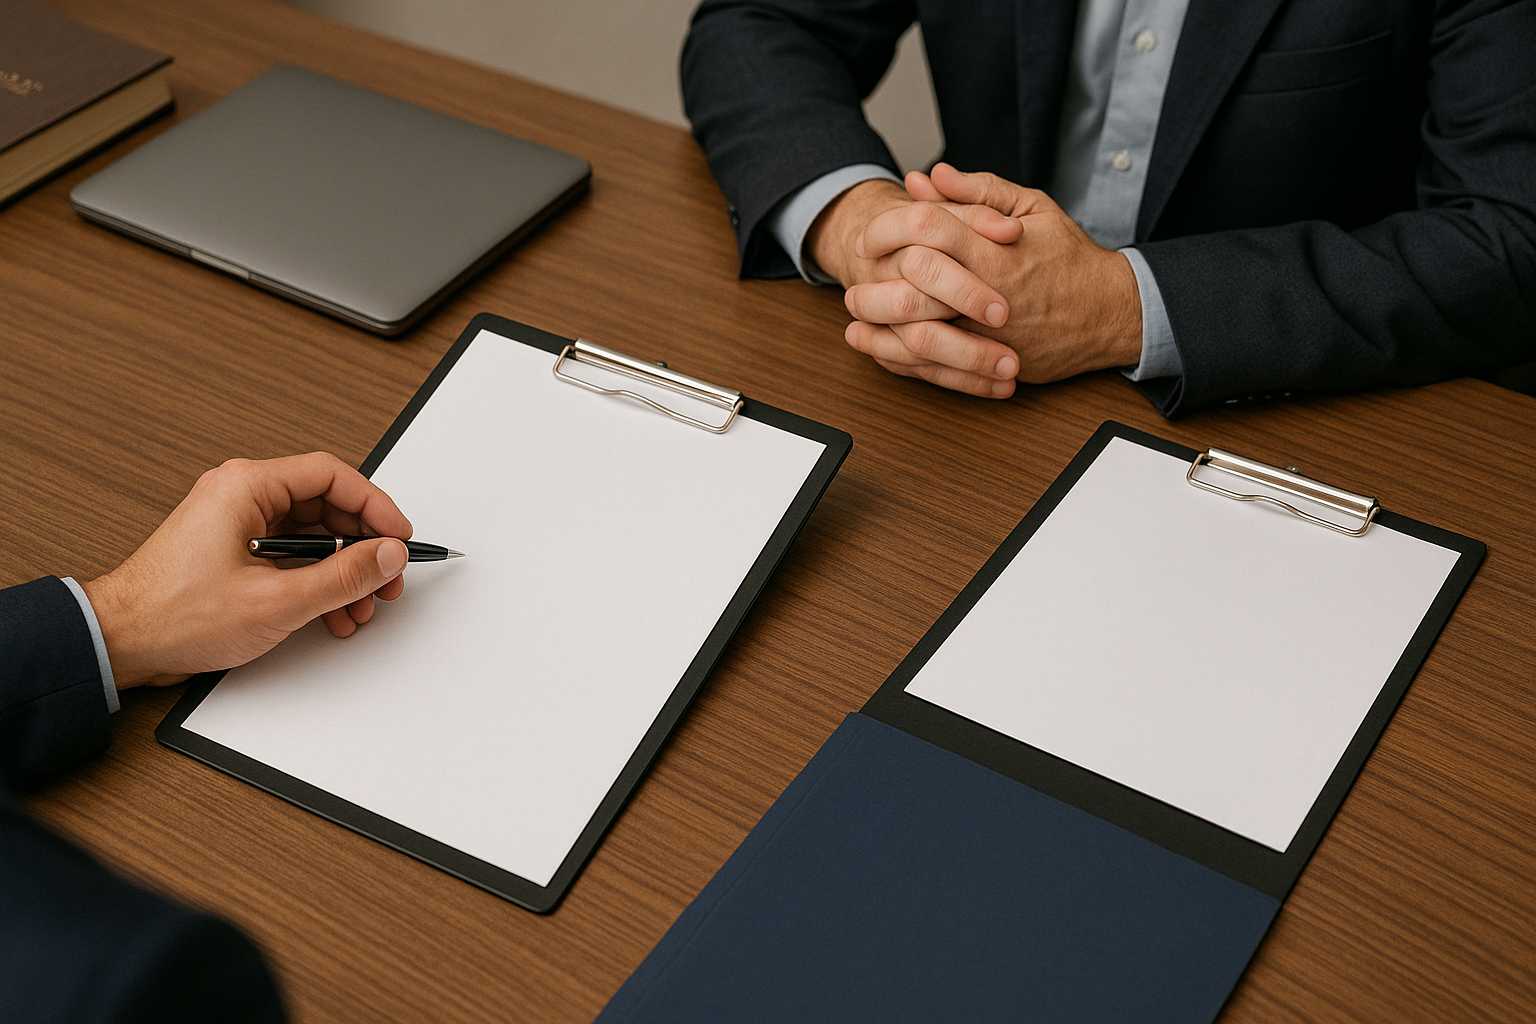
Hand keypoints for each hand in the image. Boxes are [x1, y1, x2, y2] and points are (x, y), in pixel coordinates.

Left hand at [83, 453, 413, 688]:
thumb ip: (343, 576)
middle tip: (385, 576)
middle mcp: (241, 496)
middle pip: (326, 505)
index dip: (375, 505)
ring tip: (359, 604)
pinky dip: (317, 580)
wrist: (121, 642)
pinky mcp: (235, 551)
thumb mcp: (277, 599)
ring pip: (313, 535)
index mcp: (246, 487)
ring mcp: (237, 523)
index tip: (397, 536)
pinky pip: (292, 555)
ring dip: (342, 570)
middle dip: (362, 545)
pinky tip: (331, 612)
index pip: (332, 475)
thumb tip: (386, 555)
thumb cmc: (174, 614)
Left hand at [842, 163, 1142, 395]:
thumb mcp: (1033, 207)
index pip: (927, 231)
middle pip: (913, 289)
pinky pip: (936, 369)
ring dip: (879, 329)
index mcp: (995, 251)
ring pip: (919, 336)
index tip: (870, 234)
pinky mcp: (991, 364)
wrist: (1108, 313)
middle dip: (873, 286)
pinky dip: (903, 361)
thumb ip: (978, 190)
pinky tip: (881, 349)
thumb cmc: (1069, 257)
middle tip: (853, 281)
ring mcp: (988, 336)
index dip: (889, 229)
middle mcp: (987, 295)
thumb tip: (928, 175)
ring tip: (855, 318)